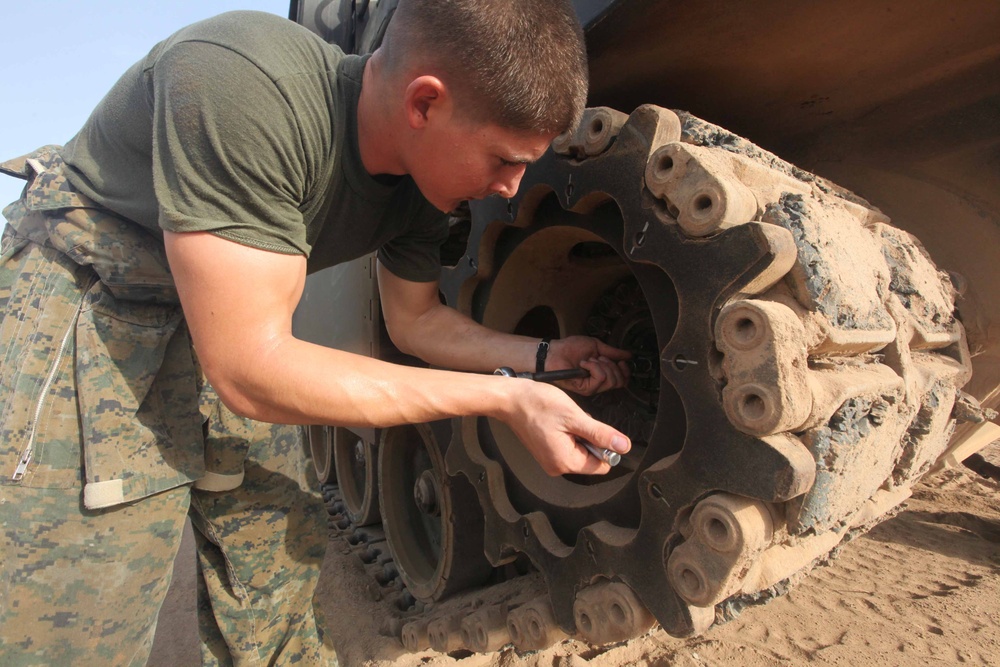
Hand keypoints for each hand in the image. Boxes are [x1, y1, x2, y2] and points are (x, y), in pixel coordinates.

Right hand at [501, 380, 630, 475]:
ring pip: (580, 452)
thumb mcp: (575, 416)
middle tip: (575, 421)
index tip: (596, 429)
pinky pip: (569, 447)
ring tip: (564, 420)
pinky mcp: (547, 453)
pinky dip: (569, 434)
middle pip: (591, 460)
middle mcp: (557, 467)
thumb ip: (601, 434)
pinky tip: (559, 422)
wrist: (511, 399)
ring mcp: (551, 460)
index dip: (605, 447)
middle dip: (590, 439)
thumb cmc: (537, 405)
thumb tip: (623, 446)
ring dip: (579, 435)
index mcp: (565, 462)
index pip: (602, 466)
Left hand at [545, 336, 630, 395]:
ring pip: (611, 380)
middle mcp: (598, 383)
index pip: (622, 380)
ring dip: (601, 365)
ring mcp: (592, 387)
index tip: (622, 361)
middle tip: (599, 358)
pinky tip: (584, 364)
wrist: (555, 351)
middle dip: (612, 365)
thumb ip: (613, 352)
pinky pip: (600, 378)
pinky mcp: (585, 389)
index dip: (625, 371)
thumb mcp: (596, 346)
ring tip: (589, 360)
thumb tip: (628, 355)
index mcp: (603, 373)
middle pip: (619, 381)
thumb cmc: (571, 348)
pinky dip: (594, 367)